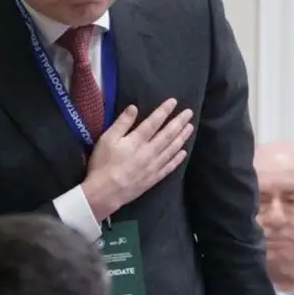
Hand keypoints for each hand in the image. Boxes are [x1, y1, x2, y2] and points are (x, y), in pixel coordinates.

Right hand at [82, 99, 193, 219]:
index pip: (154, 122)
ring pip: (172, 149)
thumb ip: (122, 123)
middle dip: (179, 122)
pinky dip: (177, 158)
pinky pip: (169, 166)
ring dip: (182, 137)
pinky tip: (184, 152)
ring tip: (190, 127)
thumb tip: (134, 107)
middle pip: (168, 134)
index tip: (174, 102)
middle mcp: (149, 151)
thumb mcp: (107, 139)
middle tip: (189, 113)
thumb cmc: (103, 164)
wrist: (105, 193)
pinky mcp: (154, 178)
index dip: (164, 111)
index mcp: (137, 140)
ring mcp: (154, 166)